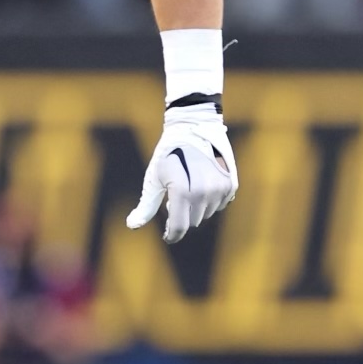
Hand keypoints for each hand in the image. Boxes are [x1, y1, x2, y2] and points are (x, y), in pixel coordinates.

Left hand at [125, 105, 236, 243]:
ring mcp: (220, 189)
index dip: (171, 235)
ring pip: (207, 213)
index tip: (167, 235)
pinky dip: (211, 199)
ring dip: (197, 206)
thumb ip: (146, 205)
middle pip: (193, 222)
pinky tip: (203, 183)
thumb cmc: (168, 153)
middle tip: (176, 194)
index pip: (179, 228)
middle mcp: (203, 193)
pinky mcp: (231, 184)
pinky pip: (220, 204)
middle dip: (183, 213)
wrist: (193, 127)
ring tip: (190, 186)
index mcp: (182, 192)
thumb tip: (131, 225)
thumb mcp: (154, 178)